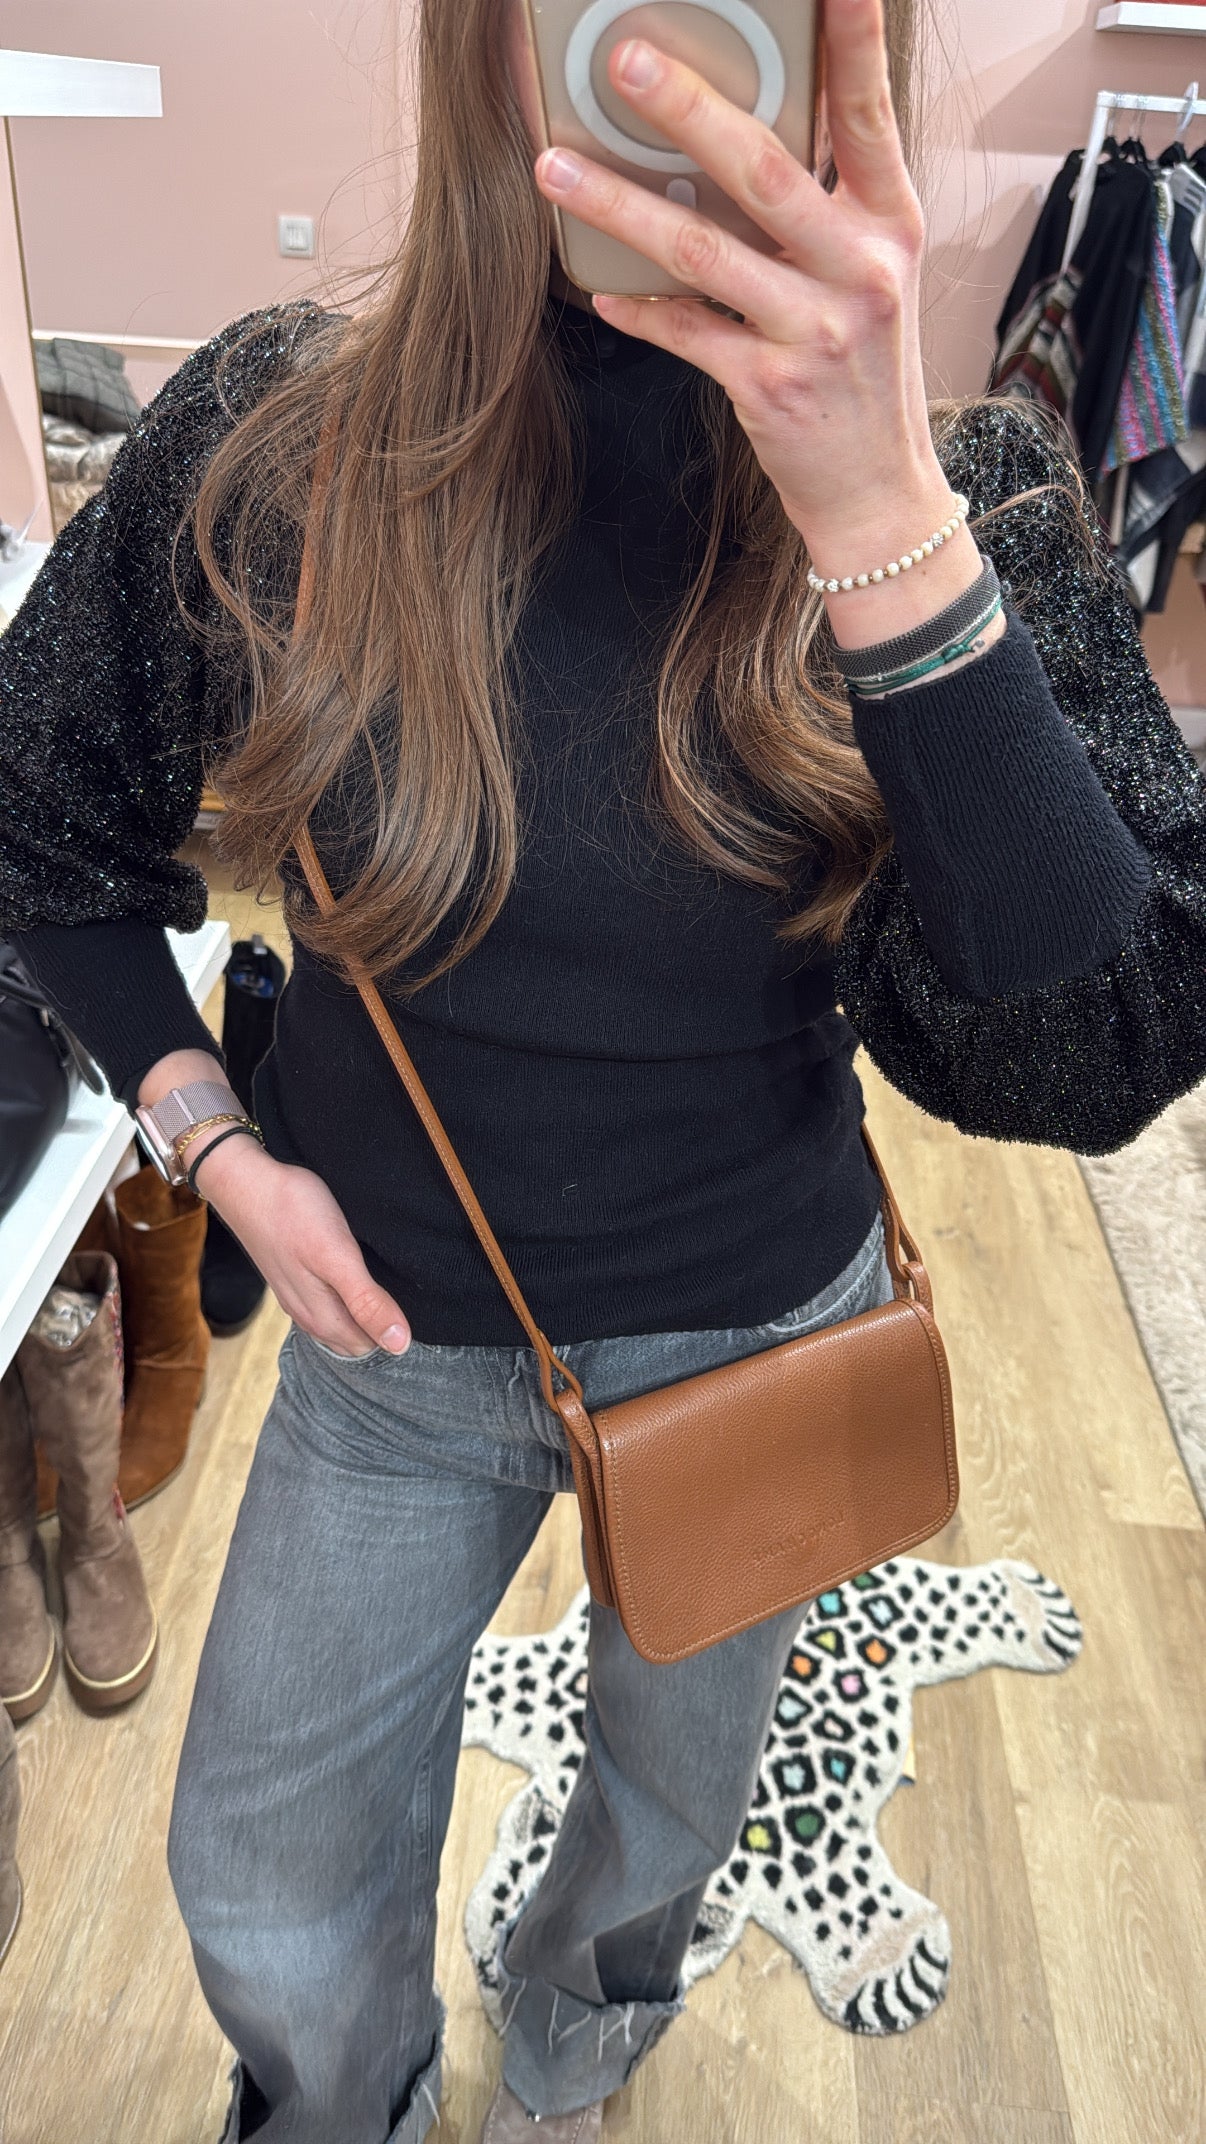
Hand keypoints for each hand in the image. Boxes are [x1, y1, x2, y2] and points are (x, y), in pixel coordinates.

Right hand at [190, 1131, 411, 1357]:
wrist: (244, 1182)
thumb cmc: (293, 1213)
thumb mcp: (338, 1257)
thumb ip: (366, 1302)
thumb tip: (399, 1345)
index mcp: (322, 1317)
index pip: (369, 1347)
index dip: (394, 1333)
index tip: (414, 1308)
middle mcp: (307, 1315)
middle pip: (352, 1340)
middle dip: (379, 1328)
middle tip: (404, 1296)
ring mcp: (295, 1296)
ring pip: (336, 1325)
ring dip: (361, 1316)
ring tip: (384, 1291)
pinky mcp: (290, 1277)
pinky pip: (322, 1306)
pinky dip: (343, 1302)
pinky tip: (352, 1282)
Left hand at [532, 0, 981, 646]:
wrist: (880, 493)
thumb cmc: (865, 373)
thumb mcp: (869, 277)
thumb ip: (825, 209)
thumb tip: (737, 135)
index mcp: (891, 225)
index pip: (870, 114)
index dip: (851, 41)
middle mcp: (861, 270)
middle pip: (765, 171)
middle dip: (690, 110)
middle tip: (625, 61)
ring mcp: (816, 330)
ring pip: (704, 251)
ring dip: (622, 206)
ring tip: (557, 167)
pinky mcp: (770, 387)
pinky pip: (686, 333)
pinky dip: (639, 309)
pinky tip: (598, 288)